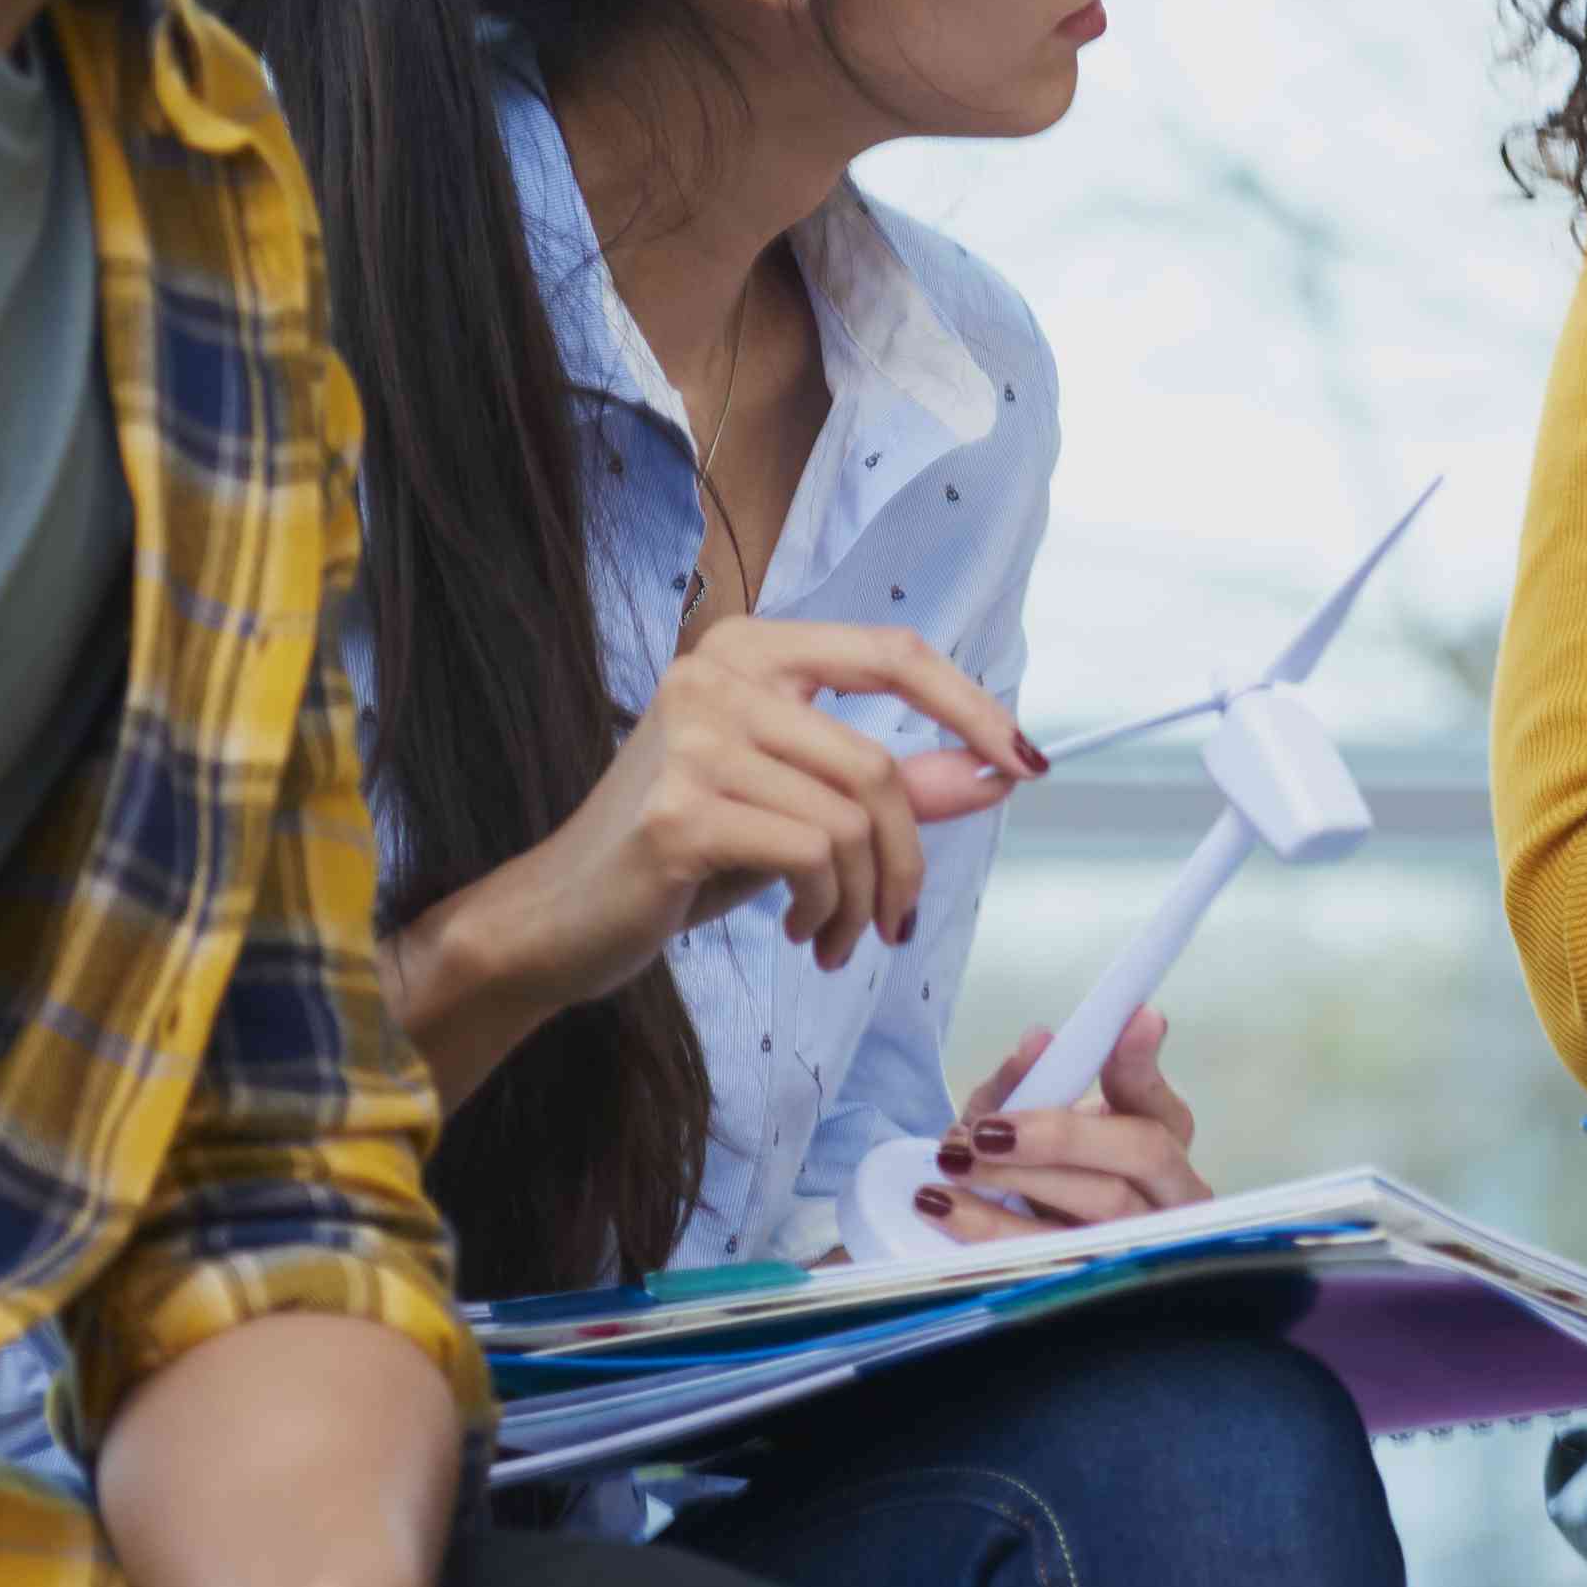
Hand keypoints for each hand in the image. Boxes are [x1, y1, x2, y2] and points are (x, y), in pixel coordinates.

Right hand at [494, 619, 1036, 1012]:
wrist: (560, 919)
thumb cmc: (682, 856)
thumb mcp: (796, 809)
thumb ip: (889, 786)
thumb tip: (995, 771)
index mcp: (749, 649)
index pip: (891, 653)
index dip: (970, 706)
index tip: (1025, 762)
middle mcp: (717, 674)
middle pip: (878, 765)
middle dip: (906, 861)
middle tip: (894, 923)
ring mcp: (694, 737)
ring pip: (850, 820)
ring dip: (863, 901)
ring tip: (837, 938)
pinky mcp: (681, 811)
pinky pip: (810, 858)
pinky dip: (826, 911)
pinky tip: (800, 935)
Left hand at [916, 1006, 1210, 1240]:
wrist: (1014, 1242)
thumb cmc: (1036, 1171)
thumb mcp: (1029, 1120)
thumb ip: (1034, 1079)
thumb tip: (1039, 1043)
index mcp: (1163, 1141)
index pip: (1163, 1096)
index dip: (1144, 1060)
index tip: (1133, 1018)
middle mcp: (1170, 1194)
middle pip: (1141, 1153)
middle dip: (1062, 1136)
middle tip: (987, 1131)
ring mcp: (1140, 1245)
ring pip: (1101, 1212)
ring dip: (1020, 1184)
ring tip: (954, 1164)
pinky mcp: (1094, 1284)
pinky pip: (1052, 1261)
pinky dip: (992, 1234)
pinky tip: (945, 1210)